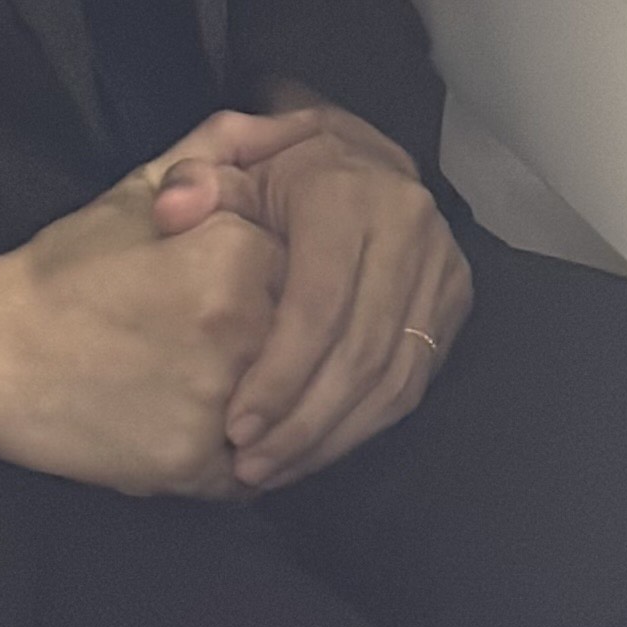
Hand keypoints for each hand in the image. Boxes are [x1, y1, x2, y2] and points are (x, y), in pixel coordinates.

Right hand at [0, 113, 317, 497]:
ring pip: (278, 403)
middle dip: (259, 335)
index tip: (210, 282)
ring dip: (252, 397)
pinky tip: (181, 421)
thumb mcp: (139, 188)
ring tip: (188, 378)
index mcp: (233, 253)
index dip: (256, 275)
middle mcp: (240, 329)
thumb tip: (292, 119)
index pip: (296, 265)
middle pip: (292, 335)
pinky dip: (229, 452)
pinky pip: (250, 466)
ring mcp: (222, 403)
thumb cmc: (66, 267)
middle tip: (194, 334)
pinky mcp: (197, 467)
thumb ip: (218, 147)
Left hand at [153, 94, 471, 492]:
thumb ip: (196, 185)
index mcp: (349, 193)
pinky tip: (313, 450)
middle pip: (359, 352)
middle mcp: (408, 228)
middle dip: (301, 422)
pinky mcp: (453, 300)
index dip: (279, 374)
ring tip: (272, 470)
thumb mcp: (231, 162)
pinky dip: (361, 428)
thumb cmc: (279, 171)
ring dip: (330, 437)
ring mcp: (440, 267)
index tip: (237, 425)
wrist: (354, 156)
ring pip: (391, 379)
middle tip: (250, 464)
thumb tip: (173, 211)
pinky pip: (411, 384)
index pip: (319, 305)